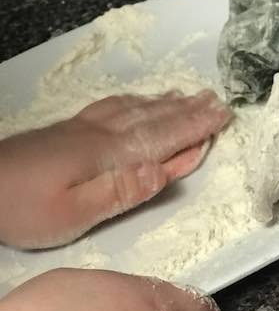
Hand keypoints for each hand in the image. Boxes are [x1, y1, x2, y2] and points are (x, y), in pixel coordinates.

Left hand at [0, 90, 231, 248]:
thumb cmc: (22, 208)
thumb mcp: (73, 214)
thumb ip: (121, 191)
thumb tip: (165, 170)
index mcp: (110, 154)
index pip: (163, 137)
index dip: (195, 128)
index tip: (224, 115)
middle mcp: (103, 133)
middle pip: (155, 118)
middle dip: (189, 111)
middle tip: (218, 101)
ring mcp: (85, 127)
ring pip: (137, 108)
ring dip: (168, 103)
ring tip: (191, 96)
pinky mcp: (70, 128)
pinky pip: (115, 106)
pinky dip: (138, 101)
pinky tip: (143, 100)